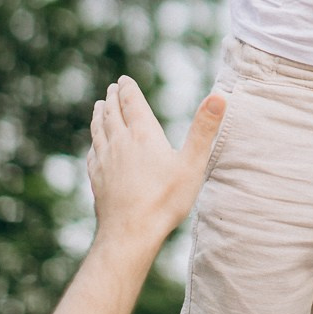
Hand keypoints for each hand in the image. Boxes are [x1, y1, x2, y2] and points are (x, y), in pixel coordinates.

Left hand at [87, 77, 225, 248]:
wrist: (130, 234)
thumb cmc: (165, 200)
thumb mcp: (192, 163)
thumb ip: (204, 129)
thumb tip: (219, 96)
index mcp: (143, 135)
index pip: (132, 103)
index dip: (128, 89)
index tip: (123, 79)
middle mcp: (119, 143)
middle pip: (112, 113)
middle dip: (113, 98)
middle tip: (112, 88)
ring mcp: (105, 161)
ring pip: (98, 131)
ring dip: (99, 116)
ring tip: (99, 108)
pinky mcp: (97, 179)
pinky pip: (93, 154)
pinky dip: (94, 143)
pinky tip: (95, 147)